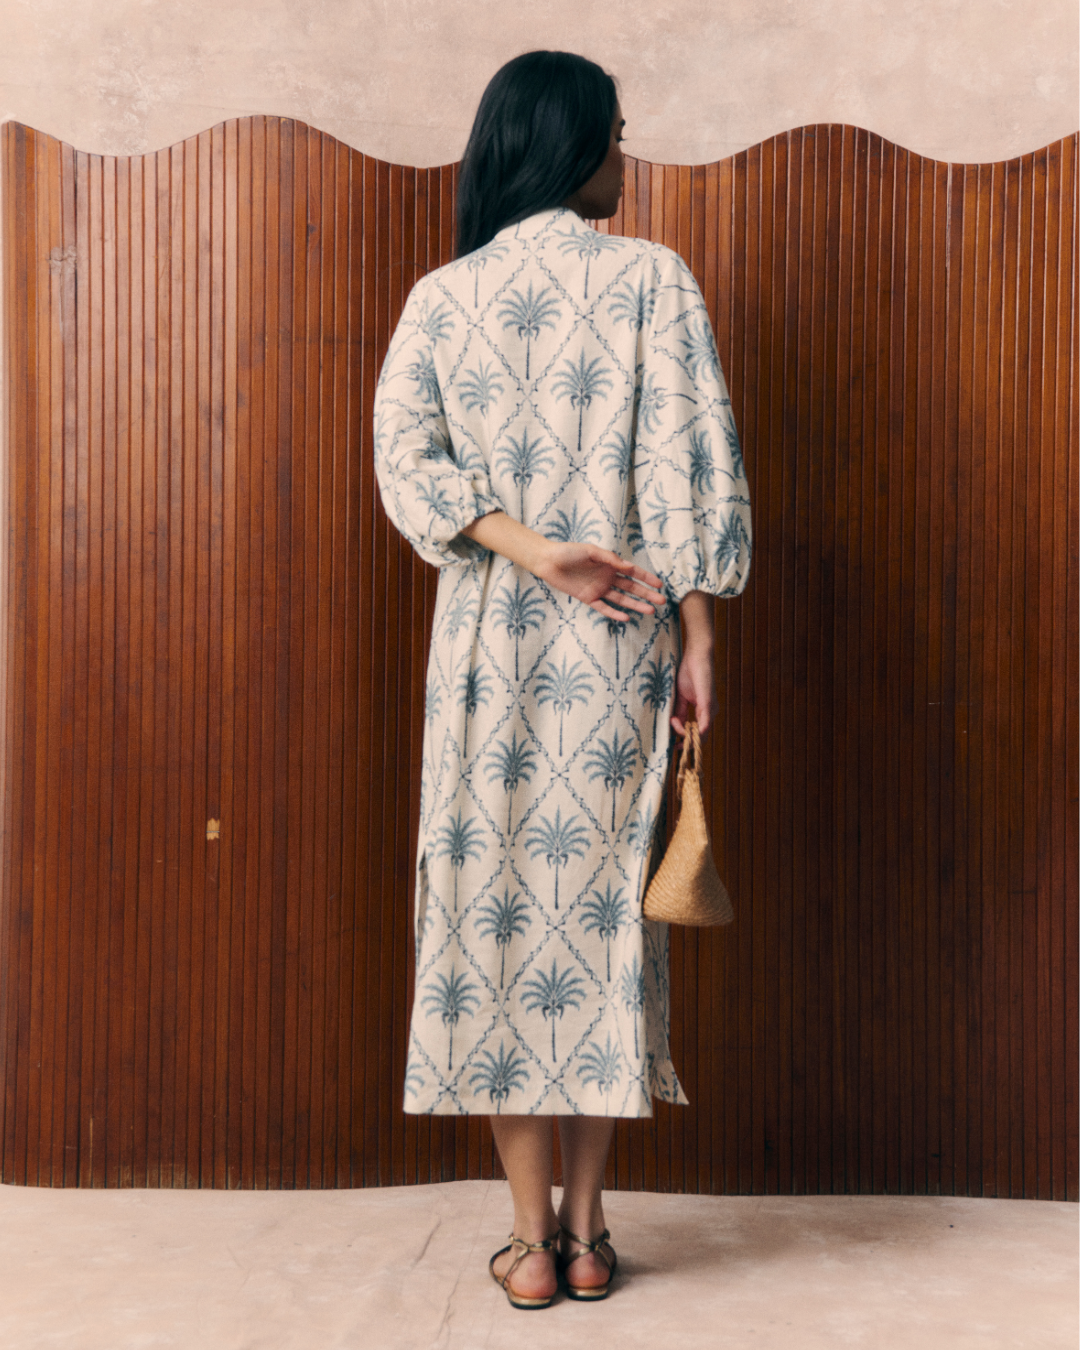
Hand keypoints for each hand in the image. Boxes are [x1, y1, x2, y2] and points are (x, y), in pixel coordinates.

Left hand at [535, 542, 666, 621]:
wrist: (548, 561)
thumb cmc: (569, 552)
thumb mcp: (591, 551)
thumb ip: (609, 559)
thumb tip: (628, 566)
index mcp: (610, 564)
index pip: (633, 572)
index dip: (646, 578)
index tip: (659, 584)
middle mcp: (607, 577)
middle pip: (631, 588)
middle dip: (647, 594)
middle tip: (662, 601)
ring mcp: (599, 588)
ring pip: (621, 599)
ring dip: (636, 604)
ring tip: (651, 610)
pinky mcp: (588, 598)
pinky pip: (604, 608)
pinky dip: (614, 613)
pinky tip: (627, 617)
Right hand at [671, 644, 718, 738]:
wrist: (696, 656)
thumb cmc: (689, 673)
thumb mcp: (680, 696)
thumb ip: (679, 711)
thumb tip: (674, 725)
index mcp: (704, 711)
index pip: (696, 732)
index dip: (684, 739)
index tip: (671, 741)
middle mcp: (710, 712)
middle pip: (701, 736)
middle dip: (688, 744)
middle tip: (674, 748)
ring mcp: (710, 708)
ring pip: (702, 732)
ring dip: (688, 736)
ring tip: (676, 737)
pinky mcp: (707, 702)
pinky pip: (705, 720)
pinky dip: (699, 729)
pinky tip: (691, 735)